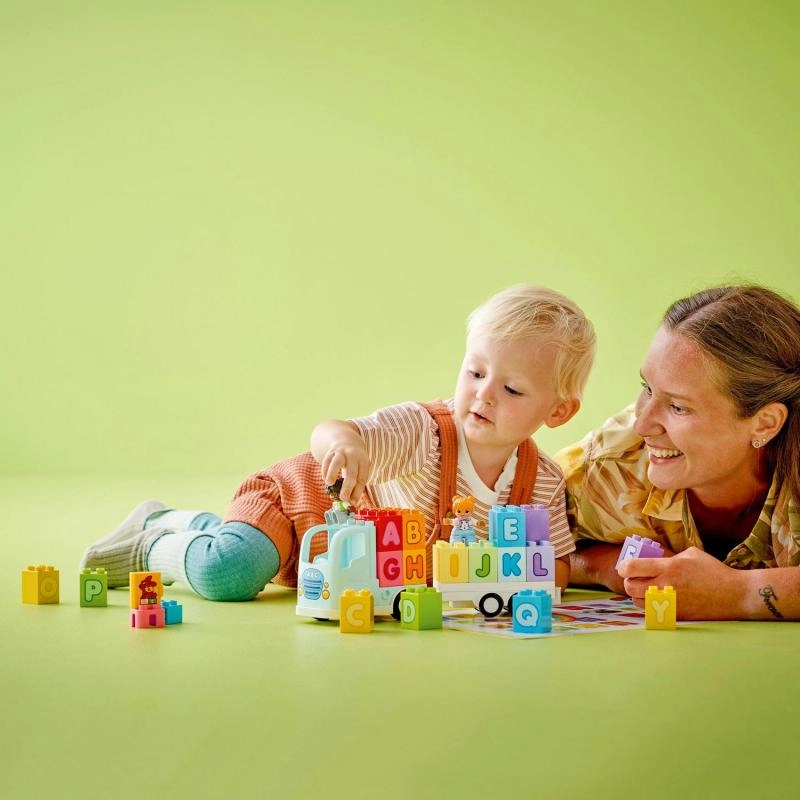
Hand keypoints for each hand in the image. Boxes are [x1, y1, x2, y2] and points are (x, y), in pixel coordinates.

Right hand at [320, 440, 370, 503]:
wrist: (347, 441)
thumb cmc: (355, 462)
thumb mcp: (360, 469)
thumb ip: (357, 485)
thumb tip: (352, 503)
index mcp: (364, 461)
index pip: (362, 478)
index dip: (358, 491)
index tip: (352, 502)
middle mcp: (353, 456)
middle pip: (351, 472)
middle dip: (347, 487)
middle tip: (343, 498)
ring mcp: (342, 452)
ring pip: (337, 462)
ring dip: (332, 473)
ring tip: (329, 484)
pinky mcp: (331, 451)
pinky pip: (326, 460)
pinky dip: (325, 471)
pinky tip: (325, 479)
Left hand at [617, 547, 744, 619]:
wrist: (735, 595)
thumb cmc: (714, 571)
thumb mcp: (690, 554)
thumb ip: (669, 556)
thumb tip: (653, 558)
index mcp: (668, 567)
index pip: (632, 567)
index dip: (623, 567)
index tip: (624, 568)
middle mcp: (666, 586)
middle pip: (630, 587)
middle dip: (629, 582)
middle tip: (635, 579)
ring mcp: (670, 603)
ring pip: (638, 602)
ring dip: (638, 596)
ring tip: (647, 591)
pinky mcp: (676, 616)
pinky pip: (652, 614)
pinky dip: (650, 607)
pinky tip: (658, 601)